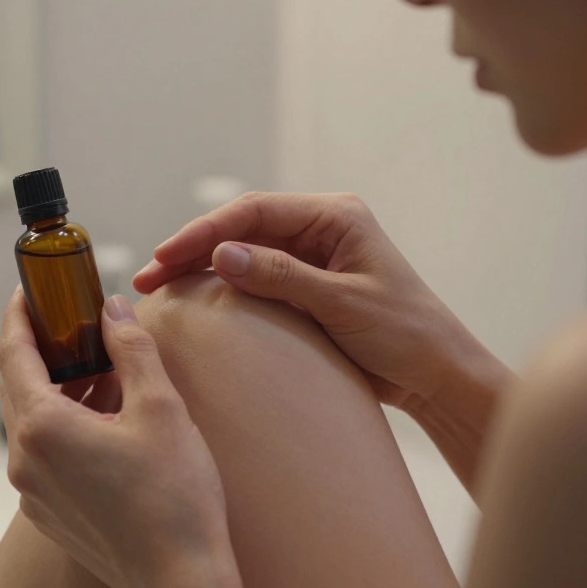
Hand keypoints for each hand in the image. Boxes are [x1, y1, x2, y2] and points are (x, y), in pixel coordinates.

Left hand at [0, 289, 248, 587]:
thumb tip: (111, 311)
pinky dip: (64, 424)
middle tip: (74, 322)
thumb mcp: (160, 407)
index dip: (19, 314)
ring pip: (32, 420)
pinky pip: (44, 453)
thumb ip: (131, 349)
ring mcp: (33, 491)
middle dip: (42, 349)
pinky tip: (106, 419)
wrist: (179, 578)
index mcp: (42, 426)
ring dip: (58, 389)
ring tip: (103, 370)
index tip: (30, 290)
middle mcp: (25, 459)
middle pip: (18, 385)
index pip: (13, 352)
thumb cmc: (173, 496)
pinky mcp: (49, 513)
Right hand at [135, 192, 498, 411]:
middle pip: (241, 228)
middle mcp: (320, 229)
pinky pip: (256, 279)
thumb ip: (283, 276)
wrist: (439, 376)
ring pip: (243, 252)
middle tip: (147, 277)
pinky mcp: (308, 288)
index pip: (253, 212)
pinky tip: (193, 302)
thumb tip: (221, 255)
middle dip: (192, 249)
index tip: (165, 256)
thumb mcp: (342, 303)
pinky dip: (223, 287)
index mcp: (334, 216)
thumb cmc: (406, 334)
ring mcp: (313, 258)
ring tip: (159, 288)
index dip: (204, 232)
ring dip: (201, 268)